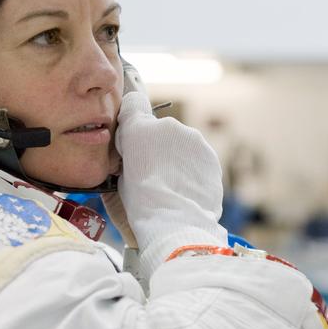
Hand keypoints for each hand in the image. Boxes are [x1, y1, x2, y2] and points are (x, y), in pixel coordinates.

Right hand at [112, 91, 225, 278]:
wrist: (177, 224)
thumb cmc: (140, 206)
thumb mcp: (119, 180)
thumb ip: (125, 159)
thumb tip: (128, 156)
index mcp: (139, 130)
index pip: (133, 104)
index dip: (132, 120)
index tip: (131, 136)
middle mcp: (167, 126)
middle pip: (158, 130)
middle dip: (155, 146)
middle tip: (152, 174)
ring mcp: (192, 138)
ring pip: (179, 143)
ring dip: (175, 158)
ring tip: (171, 186)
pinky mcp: (209, 155)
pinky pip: (196, 157)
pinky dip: (191, 169)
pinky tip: (186, 189)